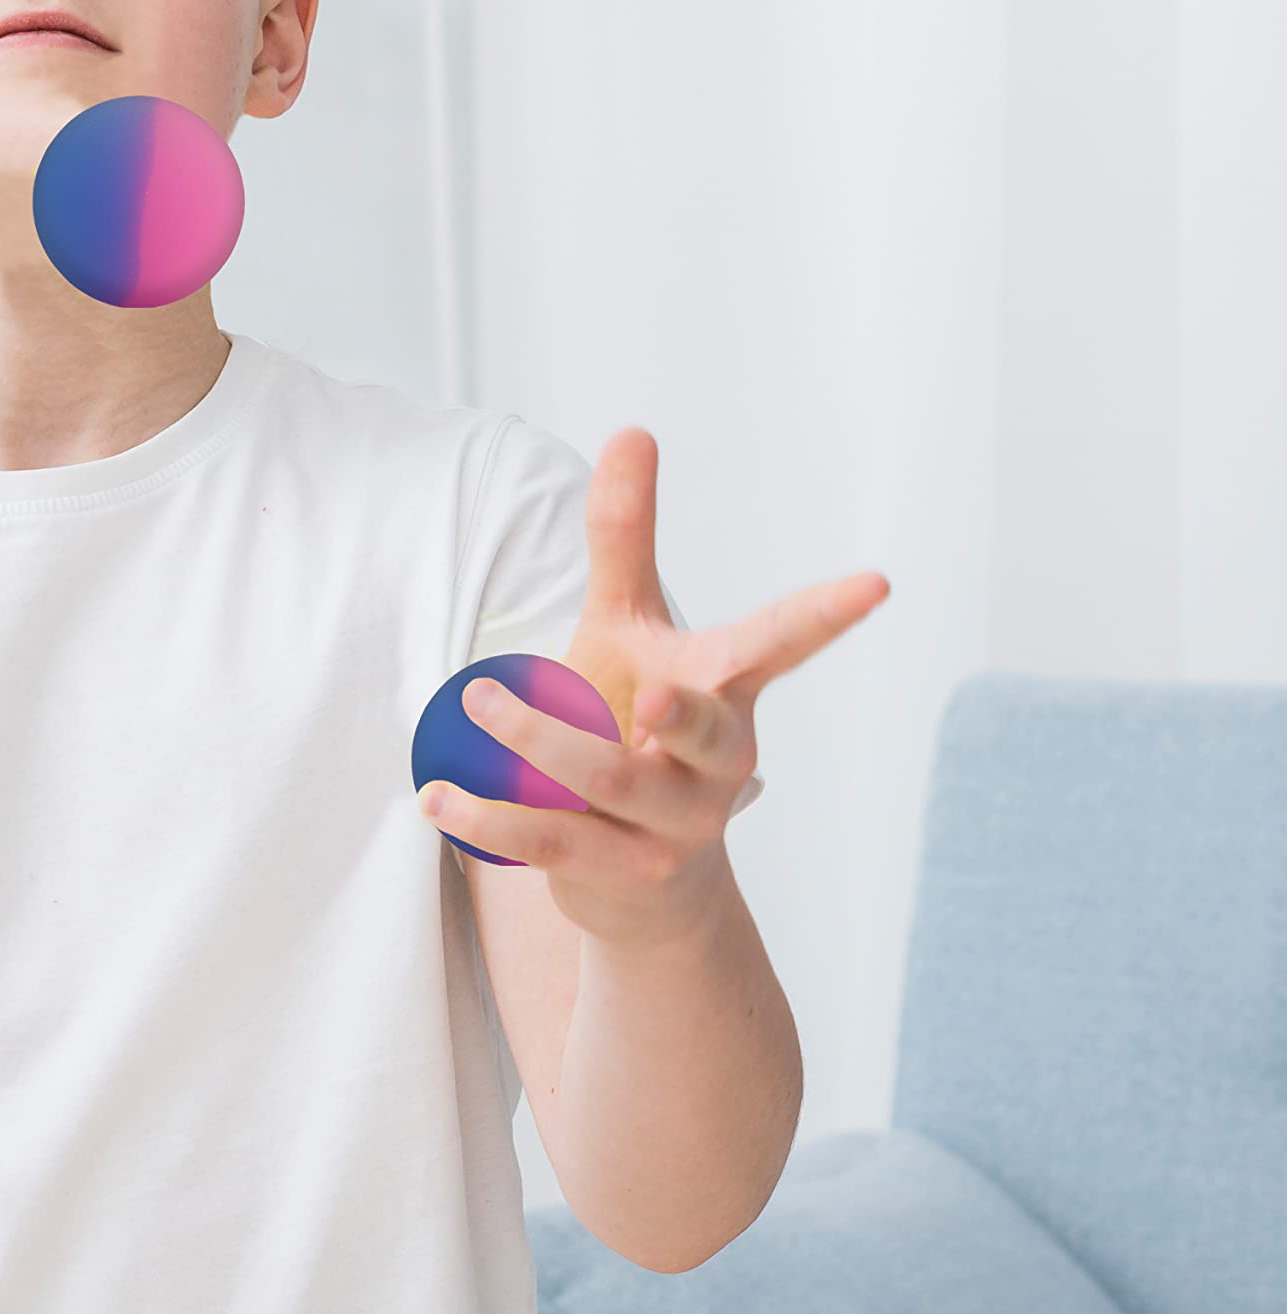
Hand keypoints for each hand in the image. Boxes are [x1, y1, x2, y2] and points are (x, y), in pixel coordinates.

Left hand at [424, 426, 889, 948]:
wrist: (645, 884)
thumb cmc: (636, 726)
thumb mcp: (628, 626)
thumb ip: (625, 536)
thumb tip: (633, 429)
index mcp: (724, 691)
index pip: (780, 646)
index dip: (826, 615)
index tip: (877, 582)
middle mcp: (716, 761)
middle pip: (704, 733)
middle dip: (682, 716)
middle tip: (653, 692)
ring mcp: (677, 826)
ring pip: (612, 782)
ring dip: (540, 742)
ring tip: (477, 698)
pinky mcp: (623, 875)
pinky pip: (554, 840)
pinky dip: (490, 816)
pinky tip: (436, 794)